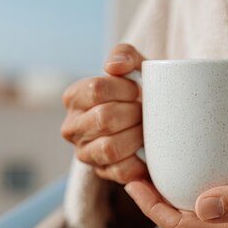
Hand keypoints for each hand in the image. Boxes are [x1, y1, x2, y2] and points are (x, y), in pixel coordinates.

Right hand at [61, 44, 148, 183]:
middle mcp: (72, 127)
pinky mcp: (103, 173)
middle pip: (104, 119)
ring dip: (136, 136)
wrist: (155, 118)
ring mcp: (85, 153)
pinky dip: (139, 161)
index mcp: (74, 97)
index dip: (124, 89)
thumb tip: (113, 67)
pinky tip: (145, 148)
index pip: (96, 89)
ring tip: (145, 128)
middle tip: (144, 111)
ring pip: (110, 148)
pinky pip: (121, 171)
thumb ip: (124, 54)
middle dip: (133, 113)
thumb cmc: (140, 89)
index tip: (138, 90)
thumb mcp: (134, 65)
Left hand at [124, 154, 227, 227]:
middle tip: (137, 171)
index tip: (133, 180)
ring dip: (175, 198)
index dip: (152, 207)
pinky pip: (218, 208)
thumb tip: (201, 204)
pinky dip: (198, 193)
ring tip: (159, 170)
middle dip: (156, 202)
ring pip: (200, 217)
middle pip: (186, 223)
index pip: (183, 225)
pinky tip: (198, 172)